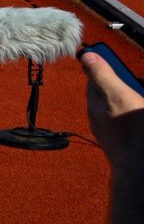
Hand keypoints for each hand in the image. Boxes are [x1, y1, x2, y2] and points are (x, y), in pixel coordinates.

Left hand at [86, 51, 143, 166]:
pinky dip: (134, 114)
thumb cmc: (131, 131)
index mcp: (96, 105)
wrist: (140, 166)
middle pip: (114, 93)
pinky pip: (129, 121)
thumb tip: (86, 56)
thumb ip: (103, 76)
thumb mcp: (117, 95)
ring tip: (139, 102)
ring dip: (133, 98)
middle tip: (138, 84)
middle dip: (128, 85)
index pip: (95, 80)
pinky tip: (138, 119)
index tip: (117, 62)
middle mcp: (102, 118)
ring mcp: (114, 131)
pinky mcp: (126, 139)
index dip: (106, 68)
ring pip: (123, 106)